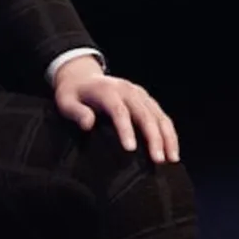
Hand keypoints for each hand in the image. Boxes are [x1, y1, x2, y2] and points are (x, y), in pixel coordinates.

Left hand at [51, 56, 180, 162]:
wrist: (83, 77)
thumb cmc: (73, 94)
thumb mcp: (66, 102)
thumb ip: (76, 112)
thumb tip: (88, 124)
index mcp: (108, 91)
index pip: (119, 110)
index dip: (126, 129)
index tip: (130, 149)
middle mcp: (128, 91)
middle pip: (145, 114)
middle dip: (153, 138)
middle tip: (157, 160)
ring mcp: (140, 95)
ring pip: (159, 116)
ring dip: (167, 137)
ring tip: (171, 159)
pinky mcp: (147, 101)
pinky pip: (162, 117)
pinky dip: (170, 134)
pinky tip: (172, 151)